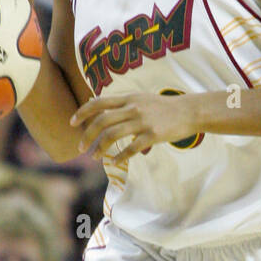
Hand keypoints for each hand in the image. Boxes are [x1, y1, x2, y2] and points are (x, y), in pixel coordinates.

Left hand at [69, 91, 198, 160]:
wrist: (189, 111)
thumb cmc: (163, 107)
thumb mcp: (141, 98)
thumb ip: (122, 103)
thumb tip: (99, 108)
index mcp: (128, 98)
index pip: (99, 103)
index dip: (82, 112)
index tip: (72, 123)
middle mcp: (133, 108)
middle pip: (102, 121)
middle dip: (87, 135)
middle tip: (80, 147)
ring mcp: (142, 122)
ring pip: (112, 135)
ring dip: (100, 148)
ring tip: (94, 157)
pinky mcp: (152, 135)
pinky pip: (131, 148)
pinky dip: (120, 156)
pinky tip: (114, 161)